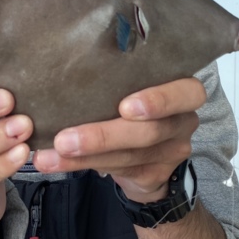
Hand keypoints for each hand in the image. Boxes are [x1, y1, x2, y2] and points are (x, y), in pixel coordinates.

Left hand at [32, 78, 206, 202]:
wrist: (148, 152)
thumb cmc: (131, 105)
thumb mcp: (132, 86)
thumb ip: (116, 79)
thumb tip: (64, 64)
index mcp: (182, 91)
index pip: (188, 93)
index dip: (159, 100)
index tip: (125, 107)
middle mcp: (182, 121)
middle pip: (150, 131)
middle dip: (103, 136)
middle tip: (64, 140)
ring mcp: (173, 151)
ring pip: (129, 156)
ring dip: (85, 156)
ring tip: (51, 155)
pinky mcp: (156, 174)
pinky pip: (120, 171)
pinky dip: (84, 165)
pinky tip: (58, 162)